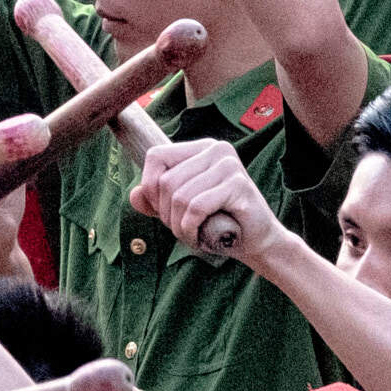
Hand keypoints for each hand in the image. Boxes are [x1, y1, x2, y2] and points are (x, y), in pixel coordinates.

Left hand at [128, 132, 261, 257]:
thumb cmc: (217, 223)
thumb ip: (156, 201)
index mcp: (200, 148)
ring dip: (179, 226)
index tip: (164, 211)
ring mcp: (228, 164)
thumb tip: (134, 195)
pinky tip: (200, 237)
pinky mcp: (238, 184)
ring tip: (192, 235)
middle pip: (166, 181)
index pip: (156, 156)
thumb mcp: (180, 211)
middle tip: (182, 229)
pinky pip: (196, 207)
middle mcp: (215, 149)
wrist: (256, 243)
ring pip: (180, 196)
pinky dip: (191, 229)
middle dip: (166, 214)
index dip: (150, 187)